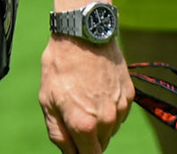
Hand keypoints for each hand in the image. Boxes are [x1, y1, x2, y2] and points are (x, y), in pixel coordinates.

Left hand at [39, 35, 132, 151]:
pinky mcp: (129, 95)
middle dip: (88, 139)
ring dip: (100, 123)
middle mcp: (107, 121)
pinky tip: (97, 89)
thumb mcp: (47, 101)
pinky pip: (119, 113)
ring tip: (84, 97)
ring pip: (111, 129)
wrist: (83, 34)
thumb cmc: (60, 66)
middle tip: (74, 114)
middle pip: (100, 145)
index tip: (76, 147)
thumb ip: (59, 134)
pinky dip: (110, 108)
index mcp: (84, 125)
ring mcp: (121, 108)